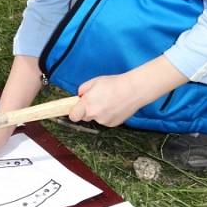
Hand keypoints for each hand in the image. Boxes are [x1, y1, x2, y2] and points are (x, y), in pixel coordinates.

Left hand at [69, 57, 187, 127]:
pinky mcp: (113, 124)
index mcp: (87, 104)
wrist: (134, 90)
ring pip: (96, 118)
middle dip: (87, 109)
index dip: (73, 112)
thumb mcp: (94, 82)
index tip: (75, 108)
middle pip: (84, 117)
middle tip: (95, 99)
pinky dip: (108, 115)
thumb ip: (83, 90)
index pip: (73, 116)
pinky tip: (114, 105)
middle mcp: (95, 115)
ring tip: (109, 100)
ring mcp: (104, 121)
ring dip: (99, 112)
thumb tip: (79, 96)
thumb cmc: (114, 83)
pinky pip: (105, 120)